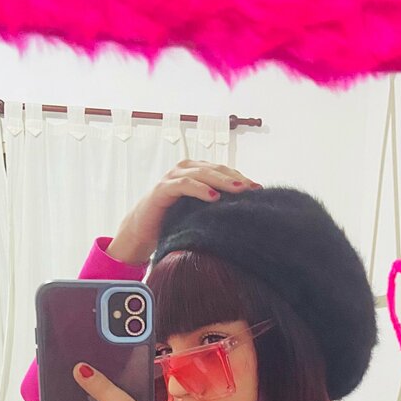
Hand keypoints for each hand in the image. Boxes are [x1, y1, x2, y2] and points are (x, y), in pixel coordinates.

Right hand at [109, 160, 261, 263]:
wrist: (142, 231)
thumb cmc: (172, 221)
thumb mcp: (199, 212)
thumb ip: (216, 206)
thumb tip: (245, 212)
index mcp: (196, 172)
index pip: (224, 170)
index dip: (241, 177)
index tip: (259, 189)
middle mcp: (186, 169)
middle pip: (216, 169)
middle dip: (236, 178)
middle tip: (253, 188)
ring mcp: (173, 177)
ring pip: (202, 173)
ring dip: (222, 181)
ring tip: (239, 189)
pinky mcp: (163, 189)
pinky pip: (184, 185)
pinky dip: (200, 189)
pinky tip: (214, 197)